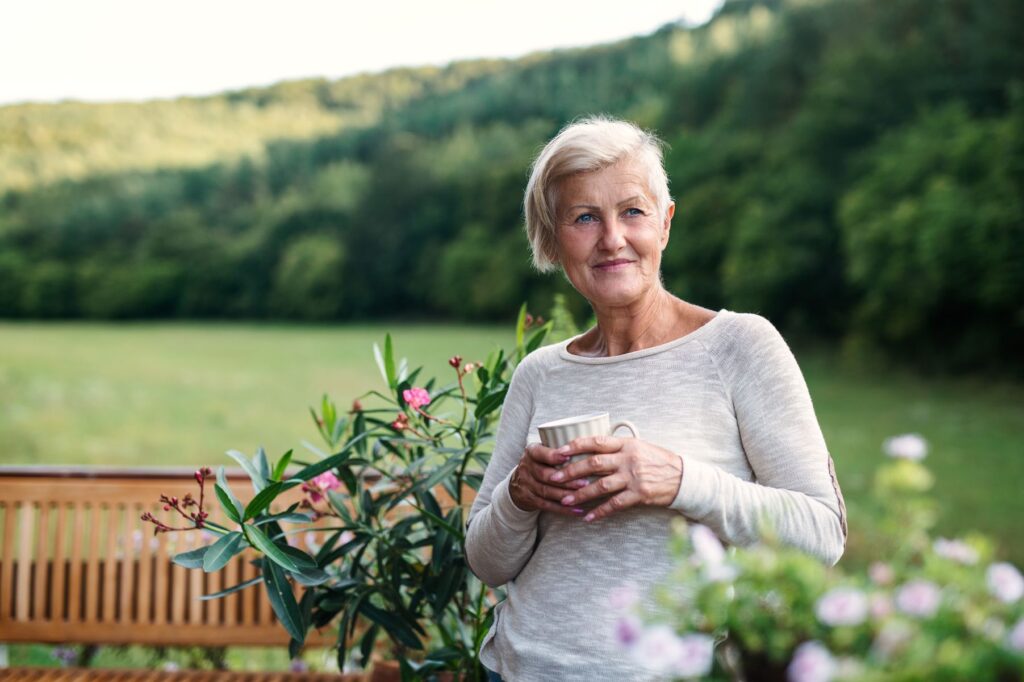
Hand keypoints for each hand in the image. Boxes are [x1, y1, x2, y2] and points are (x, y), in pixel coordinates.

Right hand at [508, 443, 590, 515]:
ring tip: (584, 496)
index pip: (540, 453)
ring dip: (566, 495)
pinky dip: (563, 509)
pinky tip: (578, 510)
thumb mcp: (544, 449)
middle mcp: (526, 467)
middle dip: (566, 480)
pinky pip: (547, 506)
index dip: (553, 456)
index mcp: (531, 451)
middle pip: (545, 475)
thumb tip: (594, 439)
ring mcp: (526, 484)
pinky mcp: (529, 499)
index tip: (568, 456)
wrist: (518, 481)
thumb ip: (562, 446)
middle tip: (585, 482)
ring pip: (546, 491)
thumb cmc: (542, 461)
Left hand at [548, 435, 682, 521]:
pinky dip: (600, 511)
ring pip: (601, 485)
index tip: (559, 451)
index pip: (597, 442)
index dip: (576, 446)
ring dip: (581, 494)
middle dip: (571, 471)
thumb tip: (592, 447)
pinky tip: (588, 517)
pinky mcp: (639, 494)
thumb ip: (618, 447)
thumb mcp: (639, 446)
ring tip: (564, 500)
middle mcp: (628, 459)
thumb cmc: (659, 460)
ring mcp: (634, 477)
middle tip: (553, 477)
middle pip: (594, 464)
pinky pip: (615, 504)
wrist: (683, 477)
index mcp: (627, 444)